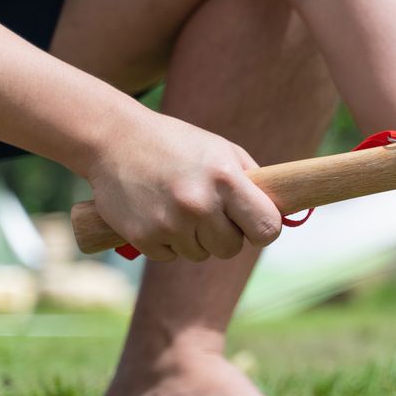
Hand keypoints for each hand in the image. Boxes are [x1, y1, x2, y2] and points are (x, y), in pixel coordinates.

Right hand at [86, 111, 282, 261]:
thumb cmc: (178, 144)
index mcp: (226, 180)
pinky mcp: (142, 237)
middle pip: (232, 248)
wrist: (114, 139)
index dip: (265, 230)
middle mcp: (199, 204)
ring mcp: (169, 223)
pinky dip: (168, 242)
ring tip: (180, 207)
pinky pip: (170, 256)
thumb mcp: (223, 151)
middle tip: (212, 213)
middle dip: (227, 235)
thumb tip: (281, 216)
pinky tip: (158, 214)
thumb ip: (252, 183)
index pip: (267, 228)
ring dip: (195, 238)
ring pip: (201, 254)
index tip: (256, 225)